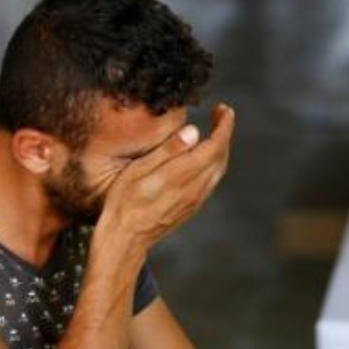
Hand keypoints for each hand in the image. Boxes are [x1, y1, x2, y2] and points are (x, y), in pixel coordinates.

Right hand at [96, 104, 234, 255]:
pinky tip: (205, 156)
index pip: (215, 146)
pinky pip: (212, 180)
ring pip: (219, 169)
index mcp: (182, 176)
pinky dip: (215, 162)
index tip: (225, 110)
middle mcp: (195, 188)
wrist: (125, 238)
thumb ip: (168, 150)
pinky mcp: (193, 206)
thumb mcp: (138, 170)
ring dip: (221, 147)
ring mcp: (196, 199)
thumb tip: (194, 131)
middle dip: (224, 132)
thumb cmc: (124, 201)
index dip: (224, 126)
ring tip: (215, 130)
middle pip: (221, 156)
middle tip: (220, 114)